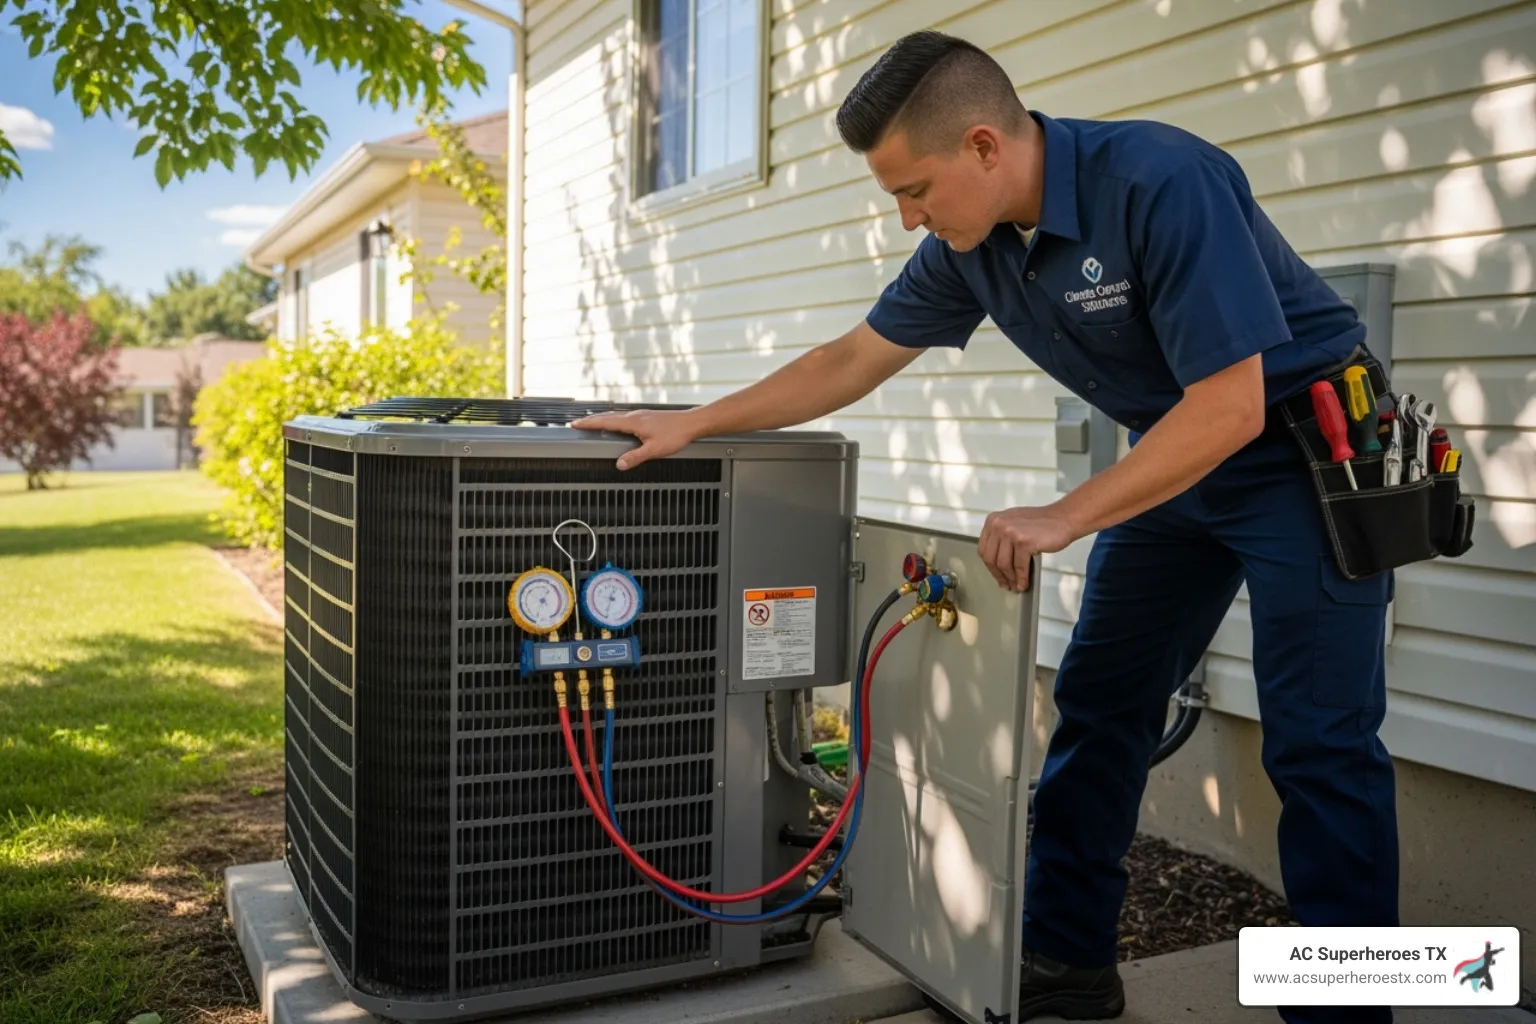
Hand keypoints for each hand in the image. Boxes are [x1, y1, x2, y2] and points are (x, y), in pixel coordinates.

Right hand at [569, 409, 699, 469]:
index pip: (605, 422)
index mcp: (633, 422)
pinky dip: (614, 419)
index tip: (576, 424)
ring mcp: (641, 414)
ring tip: (593, 422)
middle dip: (592, 420)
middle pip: (608, 416)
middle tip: (578, 423)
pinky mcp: (647, 416)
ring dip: (602, 418)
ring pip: (616, 415)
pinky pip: (624, 416)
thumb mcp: (654, 449)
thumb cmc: (676, 434)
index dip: (589, 424)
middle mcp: (635, 415)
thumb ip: (635, 457)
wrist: (692, 423)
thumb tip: (619, 464)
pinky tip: (617, 423)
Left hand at [977, 505, 1079, 591]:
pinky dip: (1021, 578)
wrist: (1062, 518)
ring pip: (1003, 564)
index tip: (997, 575)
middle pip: (991, 558)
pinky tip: (1024, 583)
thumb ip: (1002, 540)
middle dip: (999, 575)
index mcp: (993, 520)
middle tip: (1006, 584)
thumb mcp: (1014, 525)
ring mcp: (1010, 532)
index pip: (984, 549)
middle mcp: (999, 524)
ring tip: (1016, 586)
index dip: (990, 567)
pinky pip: (1019, 566)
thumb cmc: (1042, 523)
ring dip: (1010, 578)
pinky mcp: (1023, 541)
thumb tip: (997, 566)